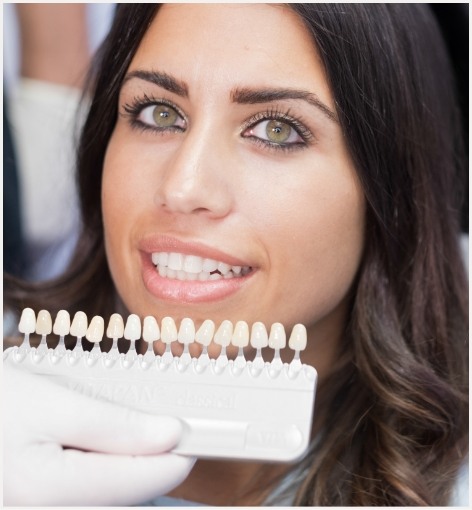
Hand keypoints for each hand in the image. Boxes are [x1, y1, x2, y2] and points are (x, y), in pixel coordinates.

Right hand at [4, 363, 194, 505]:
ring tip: (125, 436)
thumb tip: (169, 435)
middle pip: (120, 498)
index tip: (194, 435)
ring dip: (121, 470)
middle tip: (159, 428)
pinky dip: (97, 478)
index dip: (174, 456)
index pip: (137, 481)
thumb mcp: (50, 403)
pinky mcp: (35, 505)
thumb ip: (113, 426)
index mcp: (43, 491)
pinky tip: (92, 452)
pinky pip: (80, 499)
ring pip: (101, 501)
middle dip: (146, 464)